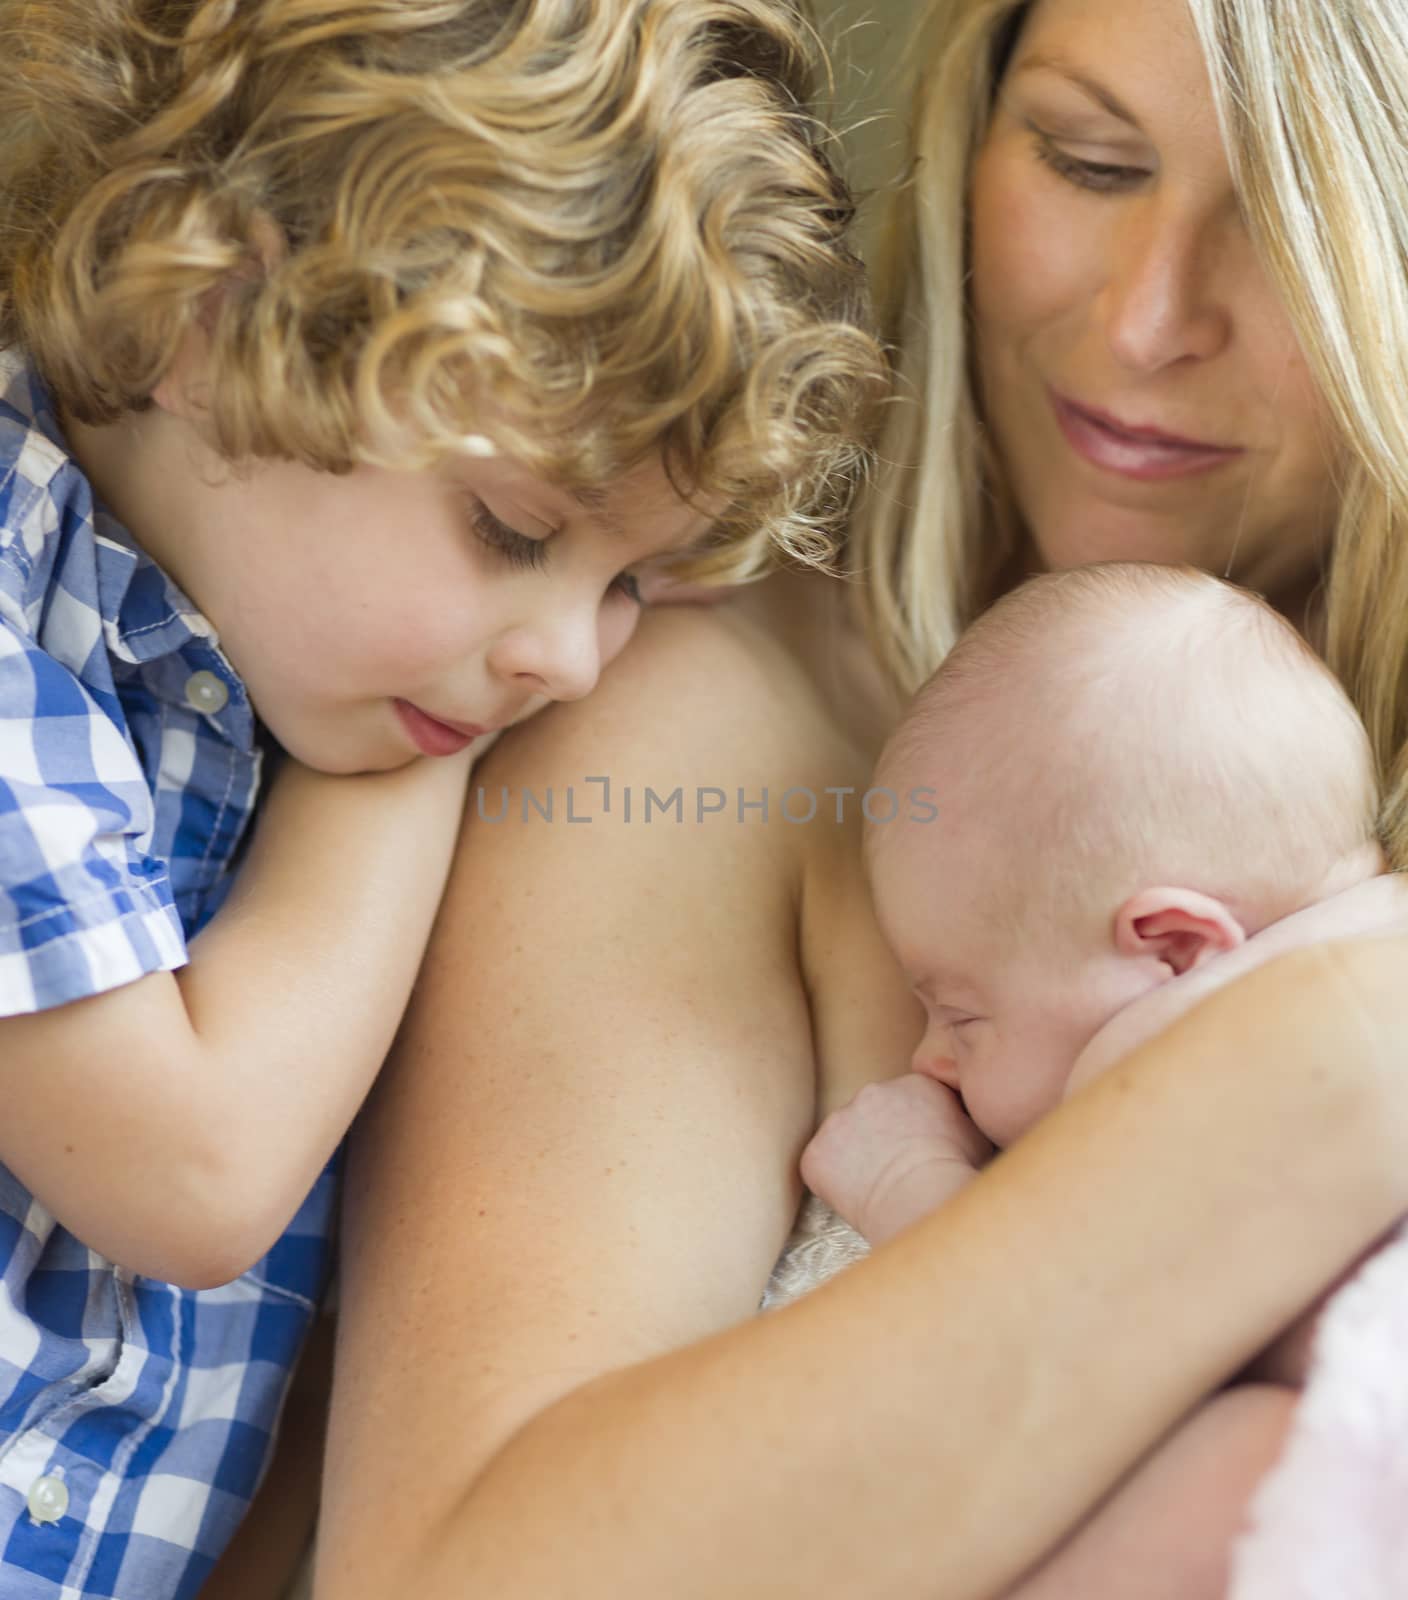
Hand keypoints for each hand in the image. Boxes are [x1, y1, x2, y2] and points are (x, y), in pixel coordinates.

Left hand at [800, 1074, 993, 1245]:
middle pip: (873, 1114)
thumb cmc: (956, 1173)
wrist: (921, 1198)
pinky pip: (822, 1168)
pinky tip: (858, 1199)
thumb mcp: (977, 1132)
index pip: (908, 1101)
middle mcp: (871, 1092)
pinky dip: (834, 1184)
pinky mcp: (816, 1153)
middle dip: (881, 1139)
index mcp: (913, 1084)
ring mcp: (838, 1121)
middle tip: (898, 1172)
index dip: (913, 1131)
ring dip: (856, 1159)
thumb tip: (960, 1117)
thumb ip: (960, 1115)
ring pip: (845, 1140)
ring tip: (880, 1188)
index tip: (921, 1153)